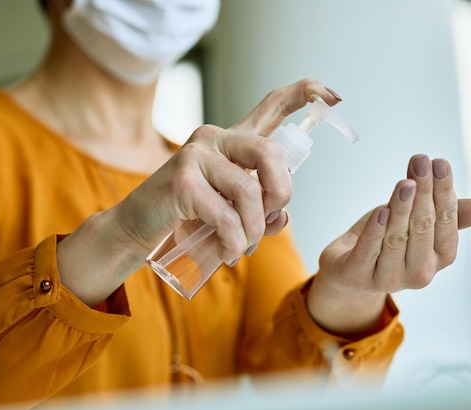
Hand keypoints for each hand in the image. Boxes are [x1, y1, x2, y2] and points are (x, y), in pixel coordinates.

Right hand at [58, 78, 341, 305]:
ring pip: (249, 192)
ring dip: (252, 230)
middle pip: (271, 153)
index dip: (306, 94)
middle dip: (281, 195)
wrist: (137, 228)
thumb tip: (280, 217)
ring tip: (241, 248)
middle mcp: (214, 137)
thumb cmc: (186, 216)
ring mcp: (196, 155)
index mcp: (230, 141)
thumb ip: (259, 206)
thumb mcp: (228, 207)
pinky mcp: (182, 180)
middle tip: (267, 224)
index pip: (271, 105)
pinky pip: (225, 215)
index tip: (334, 96)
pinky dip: (232, 241)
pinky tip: (226, 253)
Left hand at [307, 154, 470, 336]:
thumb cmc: (386, 238)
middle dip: (423, 192)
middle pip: (423, 226)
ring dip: (401, 207)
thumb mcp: (415, 223)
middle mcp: (419, 273)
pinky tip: (381, 210)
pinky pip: (369, 251)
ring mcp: (389, 278)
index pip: (446, 221)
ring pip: (397, 238)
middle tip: (420, 161)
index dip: (443, 191)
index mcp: (440, 258)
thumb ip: (445, 214)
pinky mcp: (359, 277)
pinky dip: (376, 230)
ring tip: (404, 181)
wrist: (348, 267)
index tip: (439, 162)